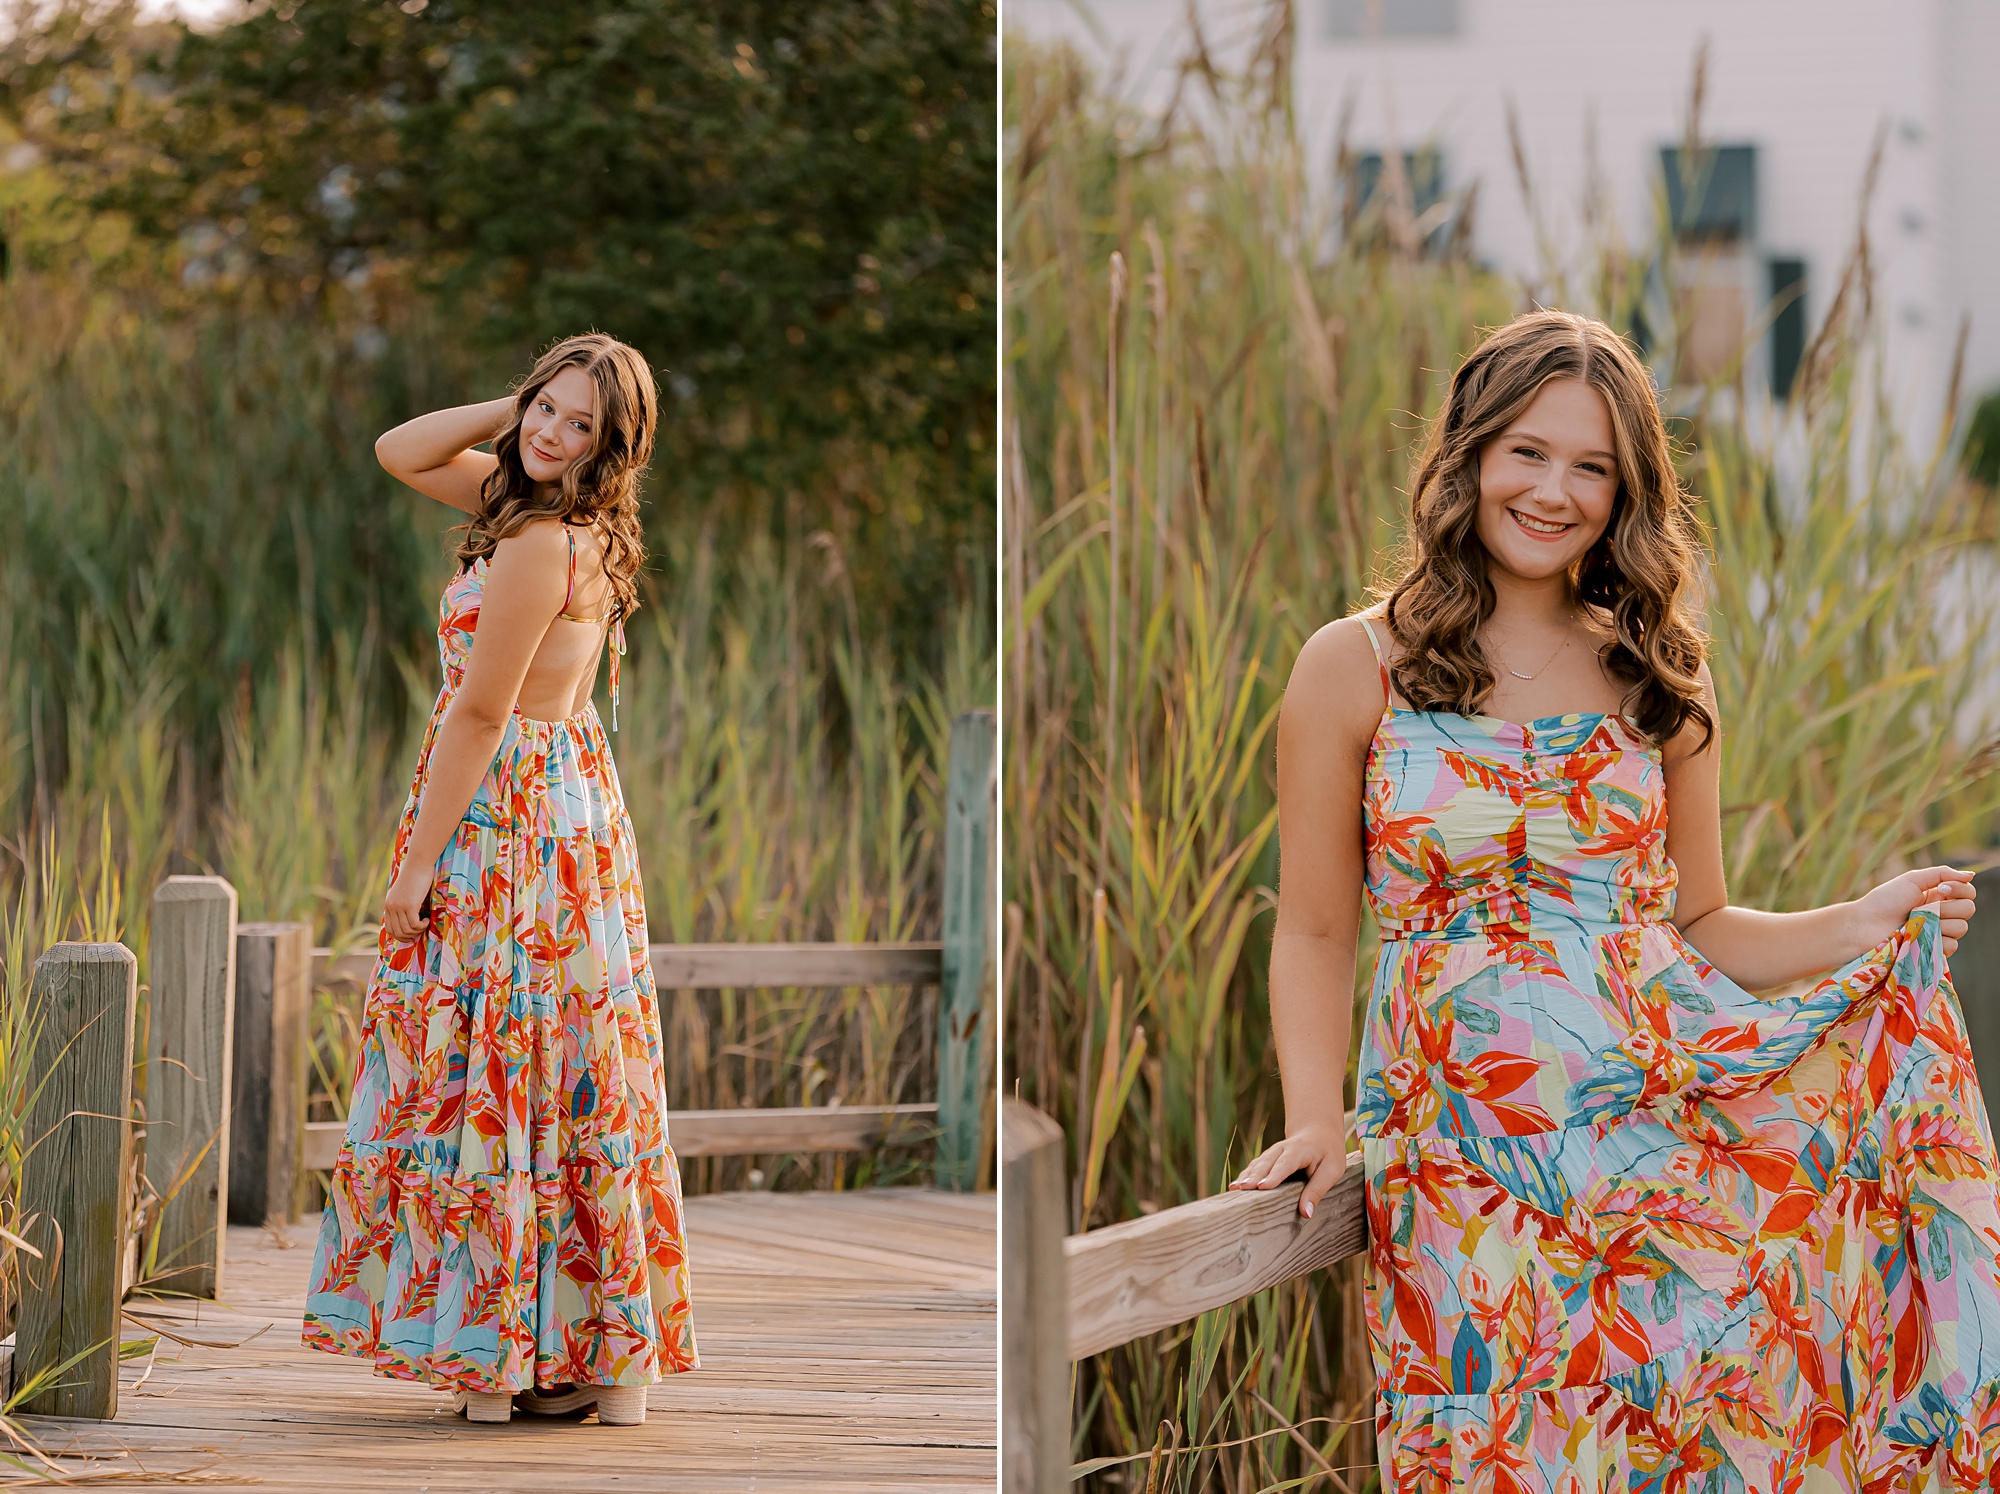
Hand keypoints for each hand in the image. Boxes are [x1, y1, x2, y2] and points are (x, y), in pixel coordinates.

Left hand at [381, 866, 435, 943]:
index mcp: (388, 905)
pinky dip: (422, 926)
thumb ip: (403, 905)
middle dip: (409, 936)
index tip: (411, 936)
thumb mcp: (405, 893)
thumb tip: (408, 920)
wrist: (418, 864)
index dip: (400, 936)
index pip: (389, 929)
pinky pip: (414, 924)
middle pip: (398, 932)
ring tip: (425, 923)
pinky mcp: (409, 905)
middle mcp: (391, 907)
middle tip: (420, 932)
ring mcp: (399, 906)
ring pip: (407, 929)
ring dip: (418, 930)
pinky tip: (427, 920)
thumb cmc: (415, 877)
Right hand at [1227, 1118, 1348, 1219]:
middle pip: (1266, 1163)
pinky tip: (1235, 1188)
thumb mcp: (1332, 1170)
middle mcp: (1282, 1149)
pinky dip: (1245, 1176)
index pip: (1286, 1163)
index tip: (1262, 1187)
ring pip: (1257, 1164)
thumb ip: (1318, 1190)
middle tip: (1242, 1189)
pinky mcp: (1266, 1159)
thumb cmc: (1327, 1154)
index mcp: (1300, 1150)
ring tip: (1234, 1189)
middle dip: (1254, 1176)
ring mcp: (1272, 1153)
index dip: (1274, 1175)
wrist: (1317, 1133)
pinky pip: (1254, 1167)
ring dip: (1246, 1176)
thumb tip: (1306, 1213)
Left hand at [1851, 865, 1977, 956]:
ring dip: (1939, 923)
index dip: (1960, 890)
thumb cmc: (1884, 900)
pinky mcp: (1934, 950)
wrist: (1866, 924)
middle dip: (1947, 907)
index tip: (1941, 888)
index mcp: (1938, 895)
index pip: (1968, 893)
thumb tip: (1971, 875)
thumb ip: (1941, 873)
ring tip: (1915, 922)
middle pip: (1968, 910)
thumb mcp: (1912, 880)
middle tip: (1923, 908)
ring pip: (1961, 928)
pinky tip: (1918, 936)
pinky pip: (1951, 945)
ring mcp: (1939, 933)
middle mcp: (1942, 914)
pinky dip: (1936, 939)